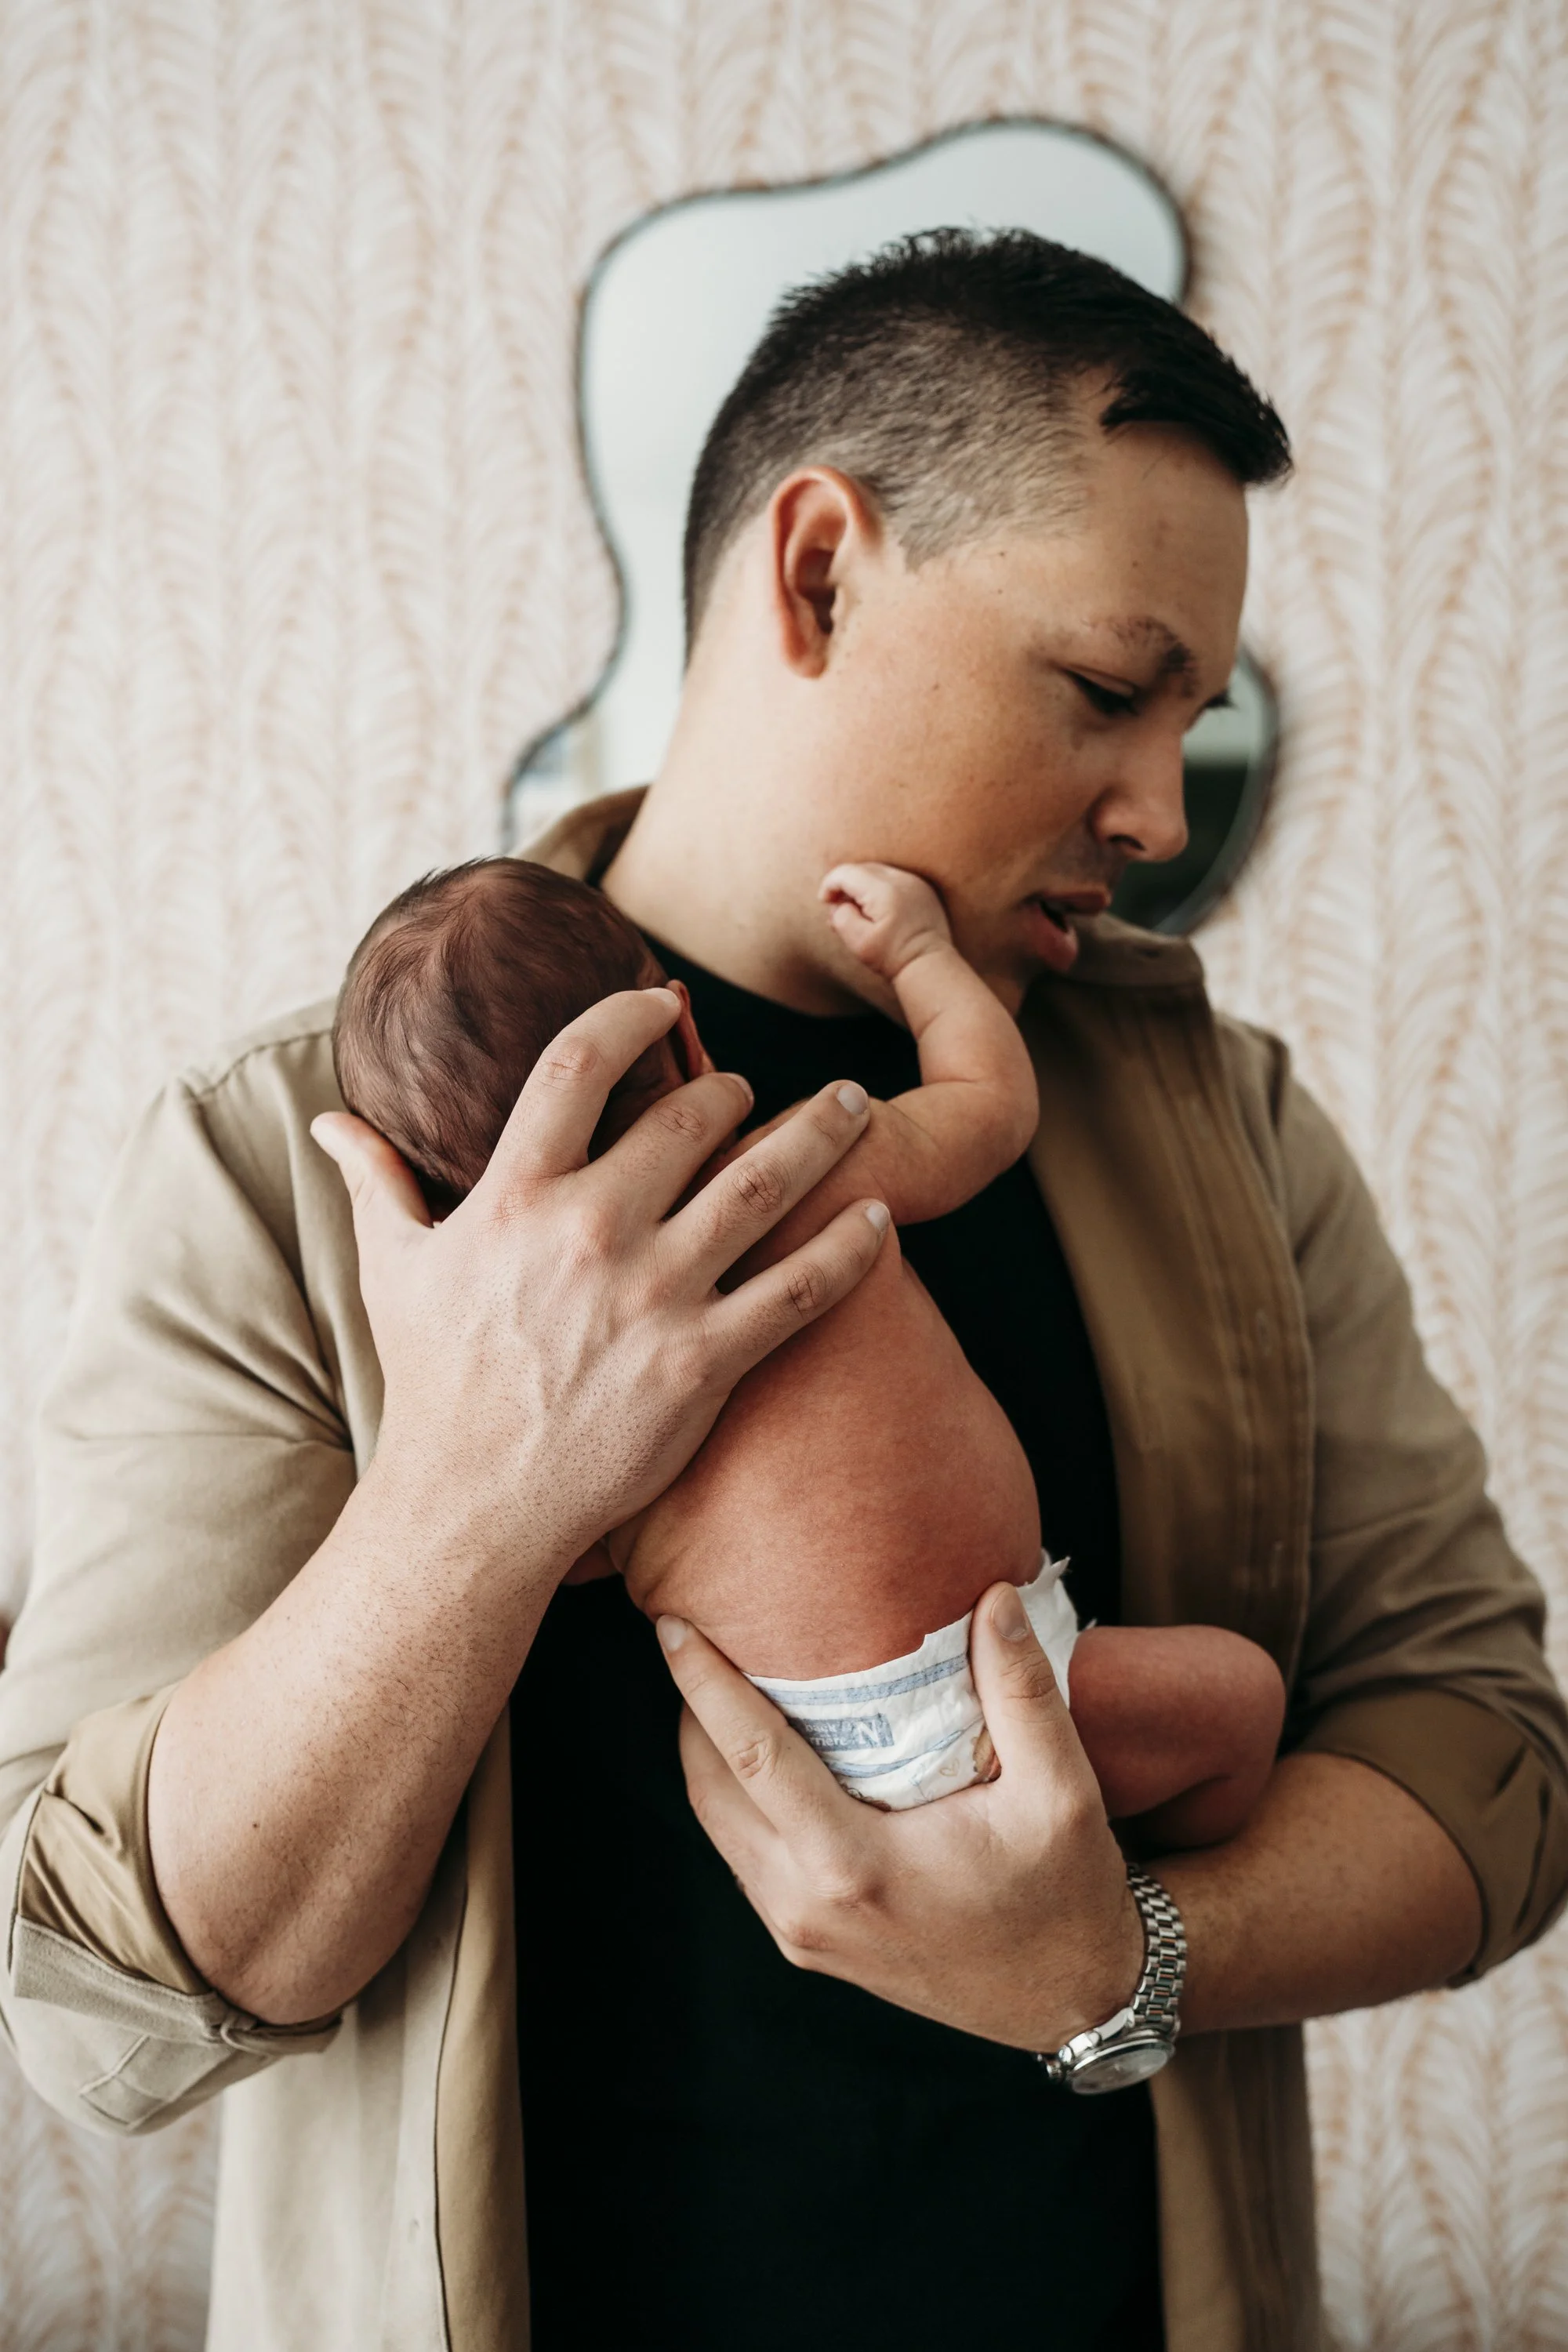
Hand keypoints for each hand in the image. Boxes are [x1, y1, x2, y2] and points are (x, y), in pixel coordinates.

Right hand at [313, 986, 888, 1575]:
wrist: (474, 1507)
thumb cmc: (435, 1383)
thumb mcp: (393, 1271)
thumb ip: (374, 1181)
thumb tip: (329, 1120)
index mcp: (514, 1198)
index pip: (579, 1063)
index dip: (631, 1015)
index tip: (665, 1003)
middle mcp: (589, 1233)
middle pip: (691, 1115)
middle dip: (735, 1088)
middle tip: (757, 1088)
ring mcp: (653, 1298)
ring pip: (761, 1183)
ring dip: (819, 1133)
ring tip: (850, 1107)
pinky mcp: (703, 1365)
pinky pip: (799, 1288)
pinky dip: (849, 1246)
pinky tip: (879, 1214)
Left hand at [659, 1579, 1143, 2049]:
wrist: (1072, 2001)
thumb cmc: (1066, 1895)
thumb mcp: (1062, 1790)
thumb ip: (1022, 1689)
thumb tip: (993, 1595)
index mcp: (855, 1867)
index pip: (751, 1757)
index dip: (704, 1685)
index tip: (672, 1626)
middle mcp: (808, 1906)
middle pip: (711, 1791)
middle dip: (692, 1710)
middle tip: (695, 1636)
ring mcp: (800, 1933)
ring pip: (719, 1827)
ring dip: (709, 1754)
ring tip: (720, 1683)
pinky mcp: (807, 1944)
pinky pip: (745, 1857)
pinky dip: (737, 1797)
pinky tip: (762, 1752)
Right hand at [821, 861, 951, 982]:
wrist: (929, 965)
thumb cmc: (893, 957)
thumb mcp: (858, 942)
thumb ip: (841, 917)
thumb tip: (838, 904)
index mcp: (883, 890)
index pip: (846, 873)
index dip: (829, 884)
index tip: (824, 902)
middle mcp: (901, 880)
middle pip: (861, 869)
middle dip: (845, 885)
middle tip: (838, 910)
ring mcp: (915, 882)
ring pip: (877, 872)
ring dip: (862, 886)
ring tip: (856, 911)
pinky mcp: (923, 889)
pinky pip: (894, 879)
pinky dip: (879, 888)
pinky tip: (876, 910)